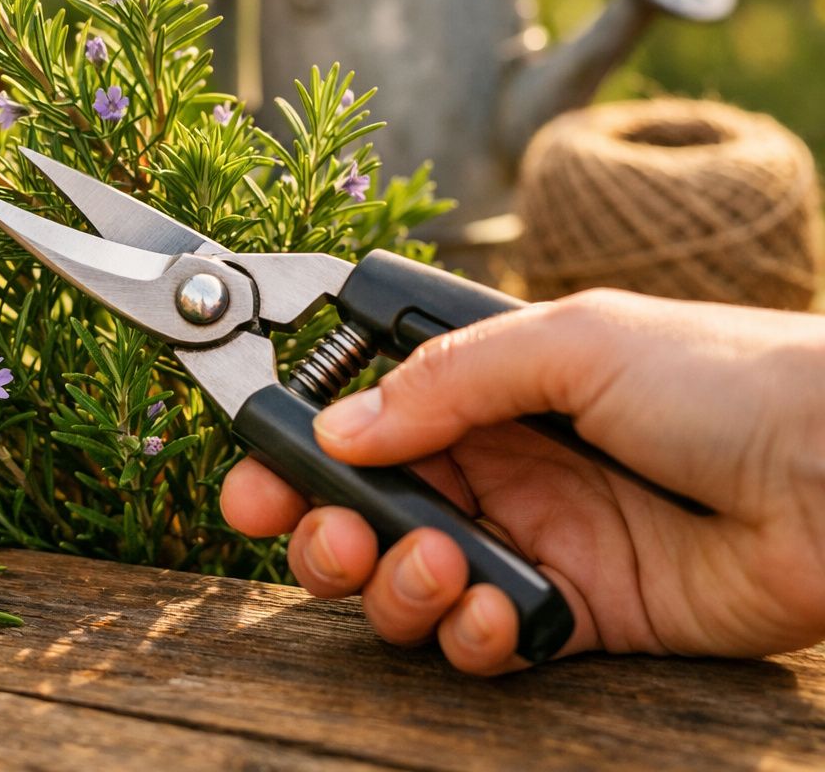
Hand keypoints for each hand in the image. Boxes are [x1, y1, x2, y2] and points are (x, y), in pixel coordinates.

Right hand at [220, 289, 824, 673]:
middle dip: (323, 535)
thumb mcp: (572, 340)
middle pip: (361, 515)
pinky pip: (480, 641)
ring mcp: (529, 544)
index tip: (253, 483)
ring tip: (433, 566)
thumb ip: (445, 381)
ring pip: (405, 586)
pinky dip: (464, 636)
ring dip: (392, 587)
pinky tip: (490, 610)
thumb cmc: (728, 377)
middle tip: (335, 539)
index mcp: (483, 390)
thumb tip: (339, 427)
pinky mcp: (572, 617)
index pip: (358, 426)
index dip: (296, 458)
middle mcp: (493, 468)